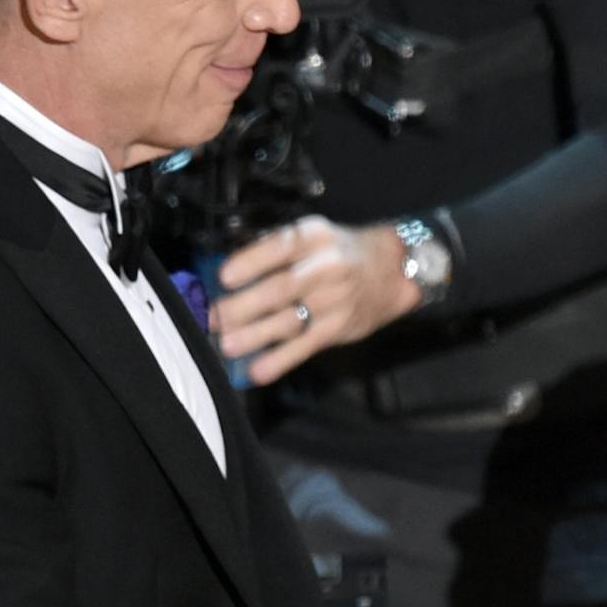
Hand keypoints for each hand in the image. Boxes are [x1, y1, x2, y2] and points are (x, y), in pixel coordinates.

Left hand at [208, 216, 418, 384]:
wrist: (393, 270)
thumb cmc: (339, 252)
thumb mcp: (313, 235)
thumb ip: (275, 250)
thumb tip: (226, 274)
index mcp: (314, 238)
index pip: (281, 248)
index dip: (252, 263)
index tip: (224, 277)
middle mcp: (326, 268)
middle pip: (281, 289)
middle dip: (243, 305)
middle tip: (212, 318)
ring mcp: (334, 301)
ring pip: (290, 320)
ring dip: (256, 335)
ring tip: (227, 345)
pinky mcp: (338, 329)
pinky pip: (305, 347)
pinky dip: (280, 361)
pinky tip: (257, 371)